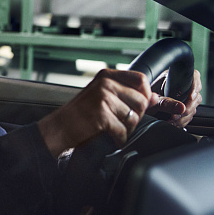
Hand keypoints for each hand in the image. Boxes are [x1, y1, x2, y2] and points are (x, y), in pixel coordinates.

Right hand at [38, 69, 156, 156]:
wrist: (59, 128)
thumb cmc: (80, 114)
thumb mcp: (103, 97)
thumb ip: (127, 95)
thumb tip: (155, 98)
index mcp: (106, 76)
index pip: (140, 79)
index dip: (147, 94)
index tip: (143, 105)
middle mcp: (105, 84)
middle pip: (141, 100)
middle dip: (136, 116)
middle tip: (123, 122)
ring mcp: (103, 99)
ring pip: (134, 117)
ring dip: (128, 128)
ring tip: (115, 130)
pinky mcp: (101, 115)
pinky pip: (123, 130)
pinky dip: (120, 138)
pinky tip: (111, 137)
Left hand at [146, 69, 201, 128]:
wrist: (140, 108)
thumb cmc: (144, 100)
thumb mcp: (153, 100)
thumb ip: (166, 102)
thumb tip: (182, 108)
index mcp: (174, 78)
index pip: (193, 76)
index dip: (195, 86)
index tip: (191, 97)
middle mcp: (181, 87)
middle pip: (196, 96)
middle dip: (187, 108)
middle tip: (176, 115)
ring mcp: (183, 98)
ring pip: (193, 108)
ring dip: (184, 117)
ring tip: (172, 120)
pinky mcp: (182, 109)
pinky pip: (189, 116)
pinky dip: (182, 121)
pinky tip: (173, 123)